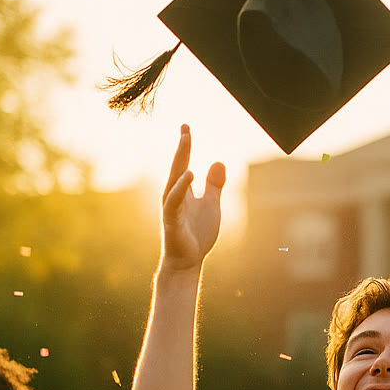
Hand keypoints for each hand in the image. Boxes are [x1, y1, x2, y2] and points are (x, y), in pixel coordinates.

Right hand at [161, 124, 224, 270]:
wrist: (187, 262)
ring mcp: (172, 208)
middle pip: (178, 166)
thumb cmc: (196, 234)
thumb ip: (214, 184)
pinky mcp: (172, 222)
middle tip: (186, 127)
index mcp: (183, 191)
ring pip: (174, 180)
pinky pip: (174, 202)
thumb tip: (218, 161)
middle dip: (182, 147)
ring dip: (180, 160)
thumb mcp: (211, 204)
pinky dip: (180, 187)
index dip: (185, 146)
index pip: (183, 163)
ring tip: (186, 141)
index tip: (186, 127)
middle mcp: (175, 196)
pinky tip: (189, 174)